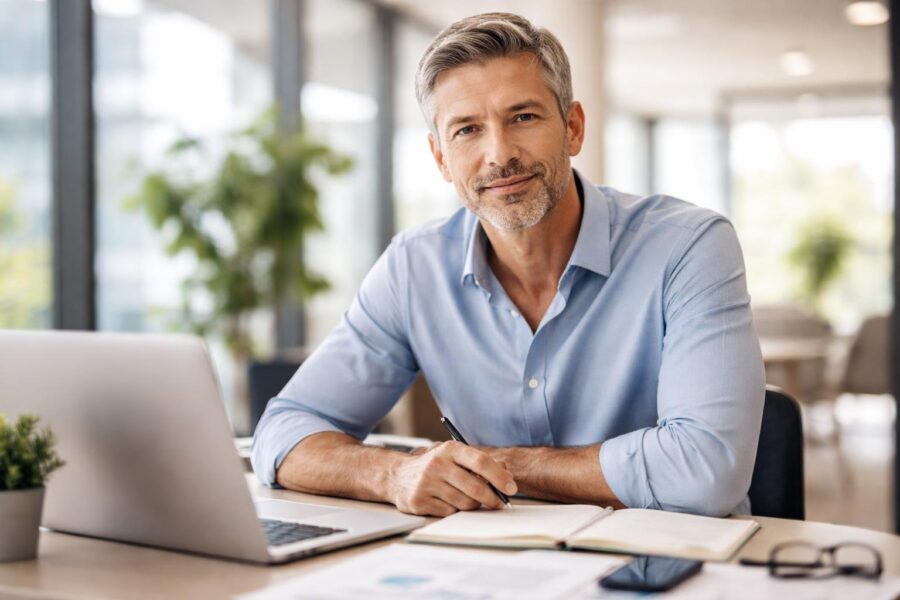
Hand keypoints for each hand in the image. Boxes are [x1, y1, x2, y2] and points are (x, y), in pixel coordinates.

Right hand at [388, 440, 516, 515]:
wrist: (398, 476)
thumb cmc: (435, 466)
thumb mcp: (454, 457)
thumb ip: (480, 463)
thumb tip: (507, 474)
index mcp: (449, 449)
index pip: (481, 462)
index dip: (500, 477)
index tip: (512, 488)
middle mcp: (437, 464)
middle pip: (475, 487)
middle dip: (492, 498)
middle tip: (500, 503)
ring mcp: (426, 484)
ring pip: (465, 503)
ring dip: (472, 505)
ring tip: (468, 499)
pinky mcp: (419, 502)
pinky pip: (450, 513)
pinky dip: (455, 510)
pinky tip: (448, 502)